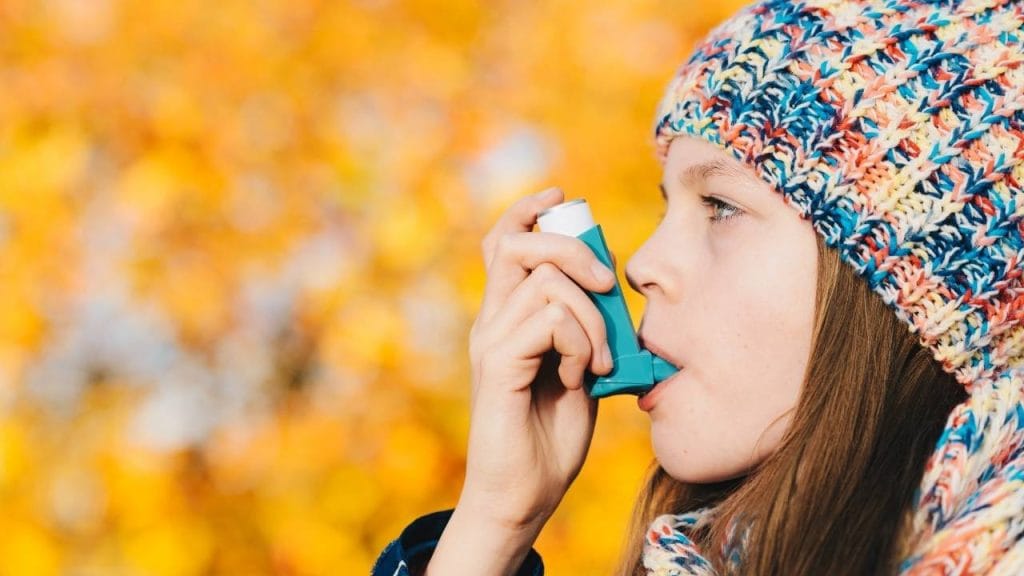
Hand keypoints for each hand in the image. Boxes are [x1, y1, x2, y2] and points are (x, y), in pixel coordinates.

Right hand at [459, 186, 615, 530]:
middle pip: (516, 242)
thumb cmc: (550, 437)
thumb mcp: (580, 368)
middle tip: (606, 287)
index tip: (561, 196)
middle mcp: (491, 321)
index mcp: (506, 317)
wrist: (522, 496)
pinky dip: (580, 343)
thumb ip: (585, 327)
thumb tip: (608, 285)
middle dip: (572, 248)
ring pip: (546, 282)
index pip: (502, 241)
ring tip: (599, 363)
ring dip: (592, 318)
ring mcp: (491, 341)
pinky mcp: (498, 365)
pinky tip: (580, 378)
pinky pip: (549, 321)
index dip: (527, 209)